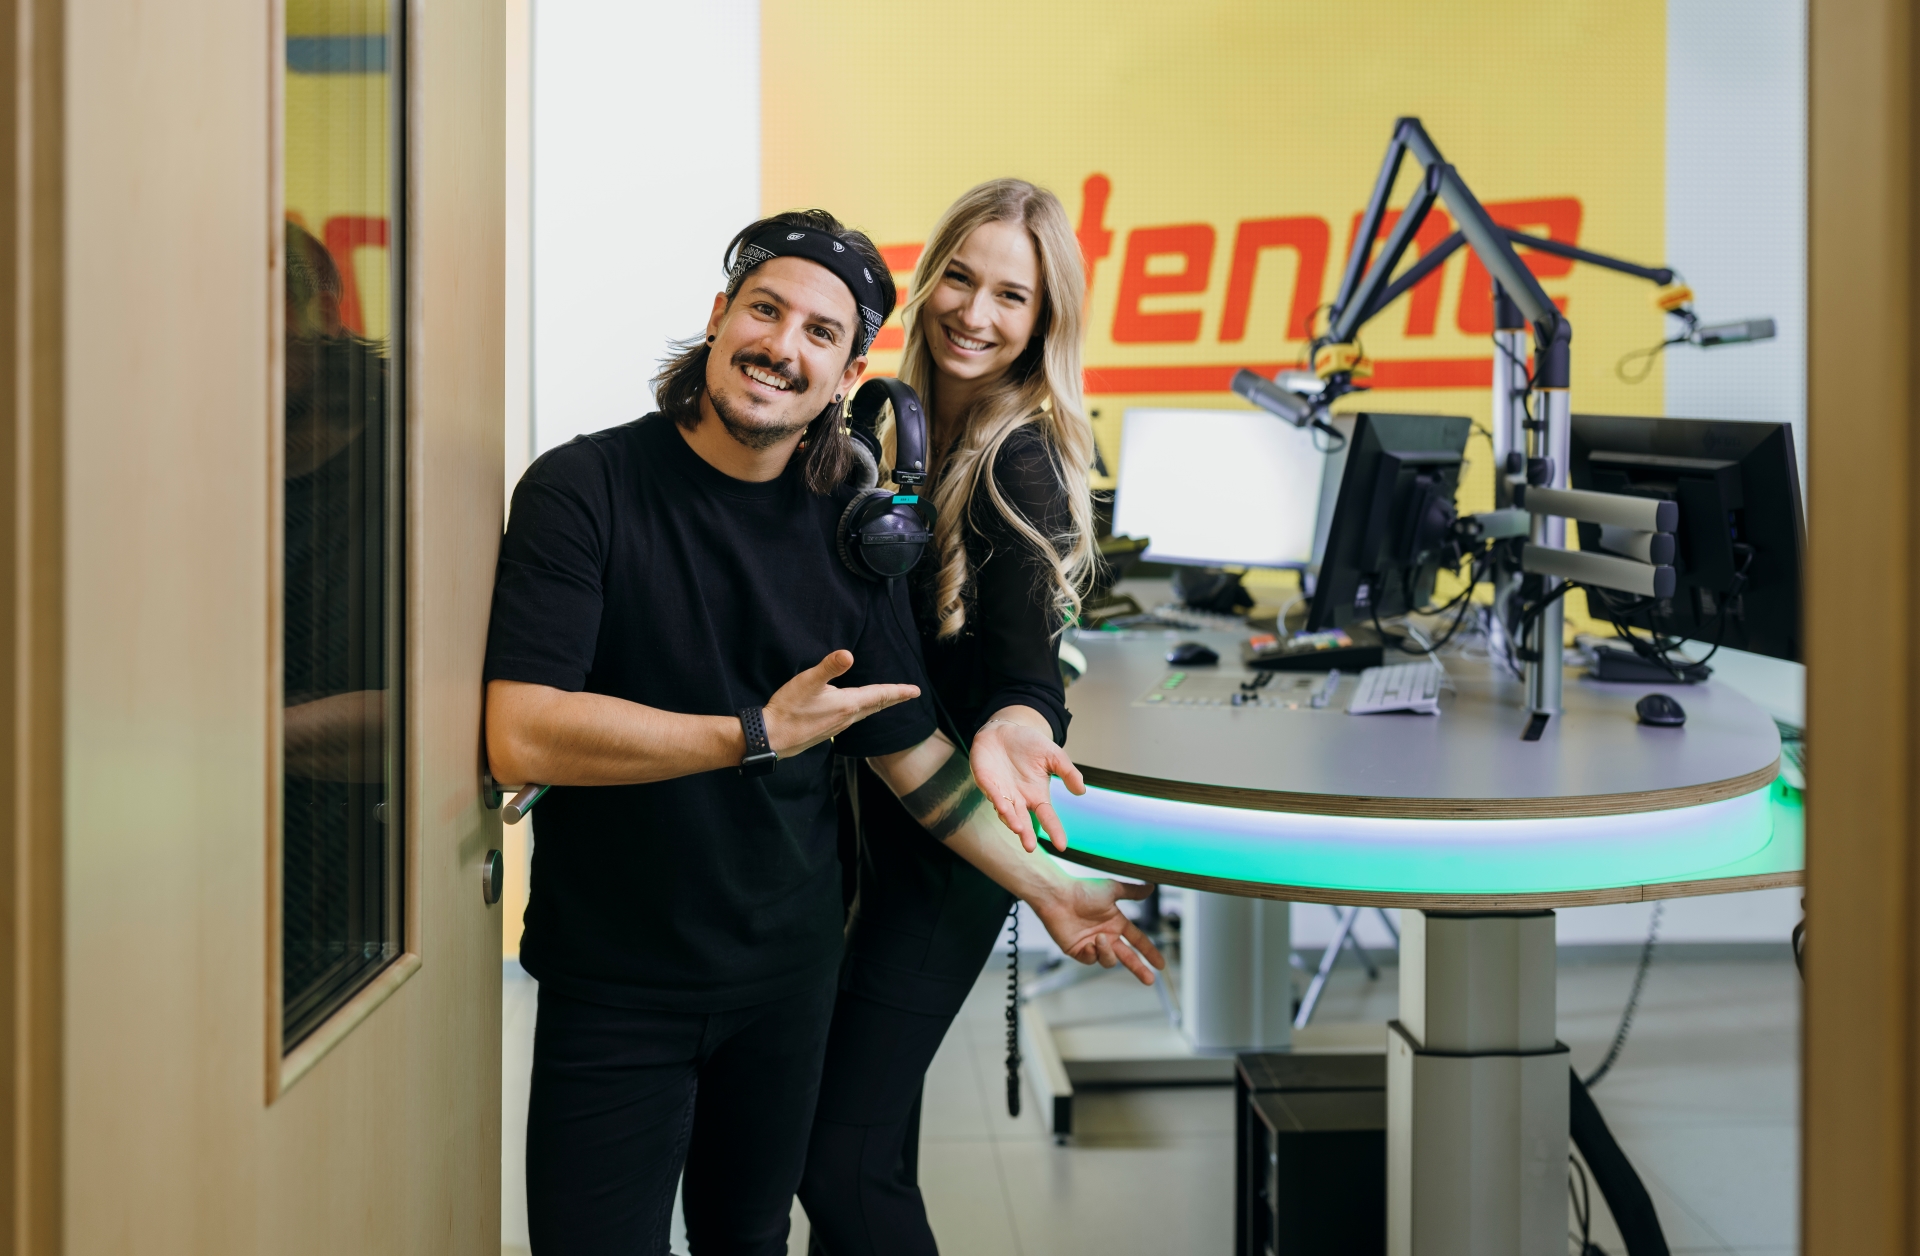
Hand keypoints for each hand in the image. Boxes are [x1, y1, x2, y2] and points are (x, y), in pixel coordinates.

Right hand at [762, 650, 919, 757]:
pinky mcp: (826, 732)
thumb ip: (829, 667)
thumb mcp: (808, 682)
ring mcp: (837, 727)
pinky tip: (856, 711)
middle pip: (876, 706)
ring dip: (878, 705)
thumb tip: (848, 654)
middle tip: (910, 695)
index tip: (916, 691)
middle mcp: (847, 718)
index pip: (879, 695)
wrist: (771, 739)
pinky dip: (863, 712)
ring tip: (887, 700)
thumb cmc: (788, 709)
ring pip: (865, 714)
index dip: (898, 692)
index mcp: (847, 704)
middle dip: (893, 699)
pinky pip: (852, 719)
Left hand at [970, 718, 1085, 853]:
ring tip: (1019, 828)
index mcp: (1036, 795)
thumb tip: (1082, 791)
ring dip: (1011, 820)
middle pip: (1023, 821)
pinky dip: (997, 800)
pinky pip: (992, 793)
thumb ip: (1067, 772)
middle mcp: (1018, 799)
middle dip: (1026, 834)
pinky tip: (1002, 807)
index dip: (1054, 830)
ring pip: (1006, 811)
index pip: (1047, 816)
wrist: (1004, 731)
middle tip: (1030, 847)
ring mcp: (1001, 792)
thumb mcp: (1054, 755)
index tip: (1062, 845)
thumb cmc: (1029, 745)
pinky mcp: (986, 781)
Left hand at [1030, 877, 1164, 984]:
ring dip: (1107, 953)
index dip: (1149, 952)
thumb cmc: (1083, 890)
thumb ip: (1132, 892)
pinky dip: (1093, 954)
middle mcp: (1106, 936)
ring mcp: (1092, 944)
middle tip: (1149, 980)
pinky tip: (1089, 943)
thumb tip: (1151, 887)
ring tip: (1099, 938)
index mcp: (1116, 923)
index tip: (1160, 964)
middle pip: (1127, 957)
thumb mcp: (1112, 889)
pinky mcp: (1078, 950)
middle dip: (1139, 969)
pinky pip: (1091, 960)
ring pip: (1108, 960)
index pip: (1137, 940)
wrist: (1058, 897)